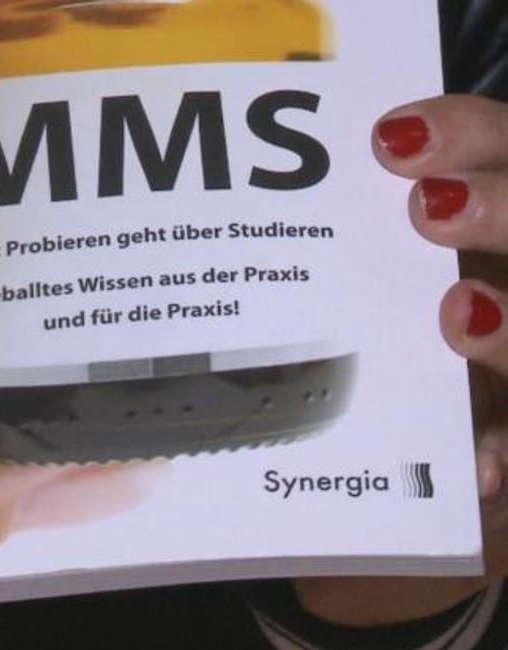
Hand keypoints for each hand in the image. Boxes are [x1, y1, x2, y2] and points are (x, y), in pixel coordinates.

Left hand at [293, 95, 507, 626]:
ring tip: (460, 315)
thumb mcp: (311, 325)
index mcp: (465, 244)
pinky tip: (482, 468)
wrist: (378, 510)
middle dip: (501, 208)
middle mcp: (500, 293)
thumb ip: (289, 273)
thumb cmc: (337, 394)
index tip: (392, 134)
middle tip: (428, 209)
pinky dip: (505, 454)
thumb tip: (179, 217)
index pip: (493, 156)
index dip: (464, 134)